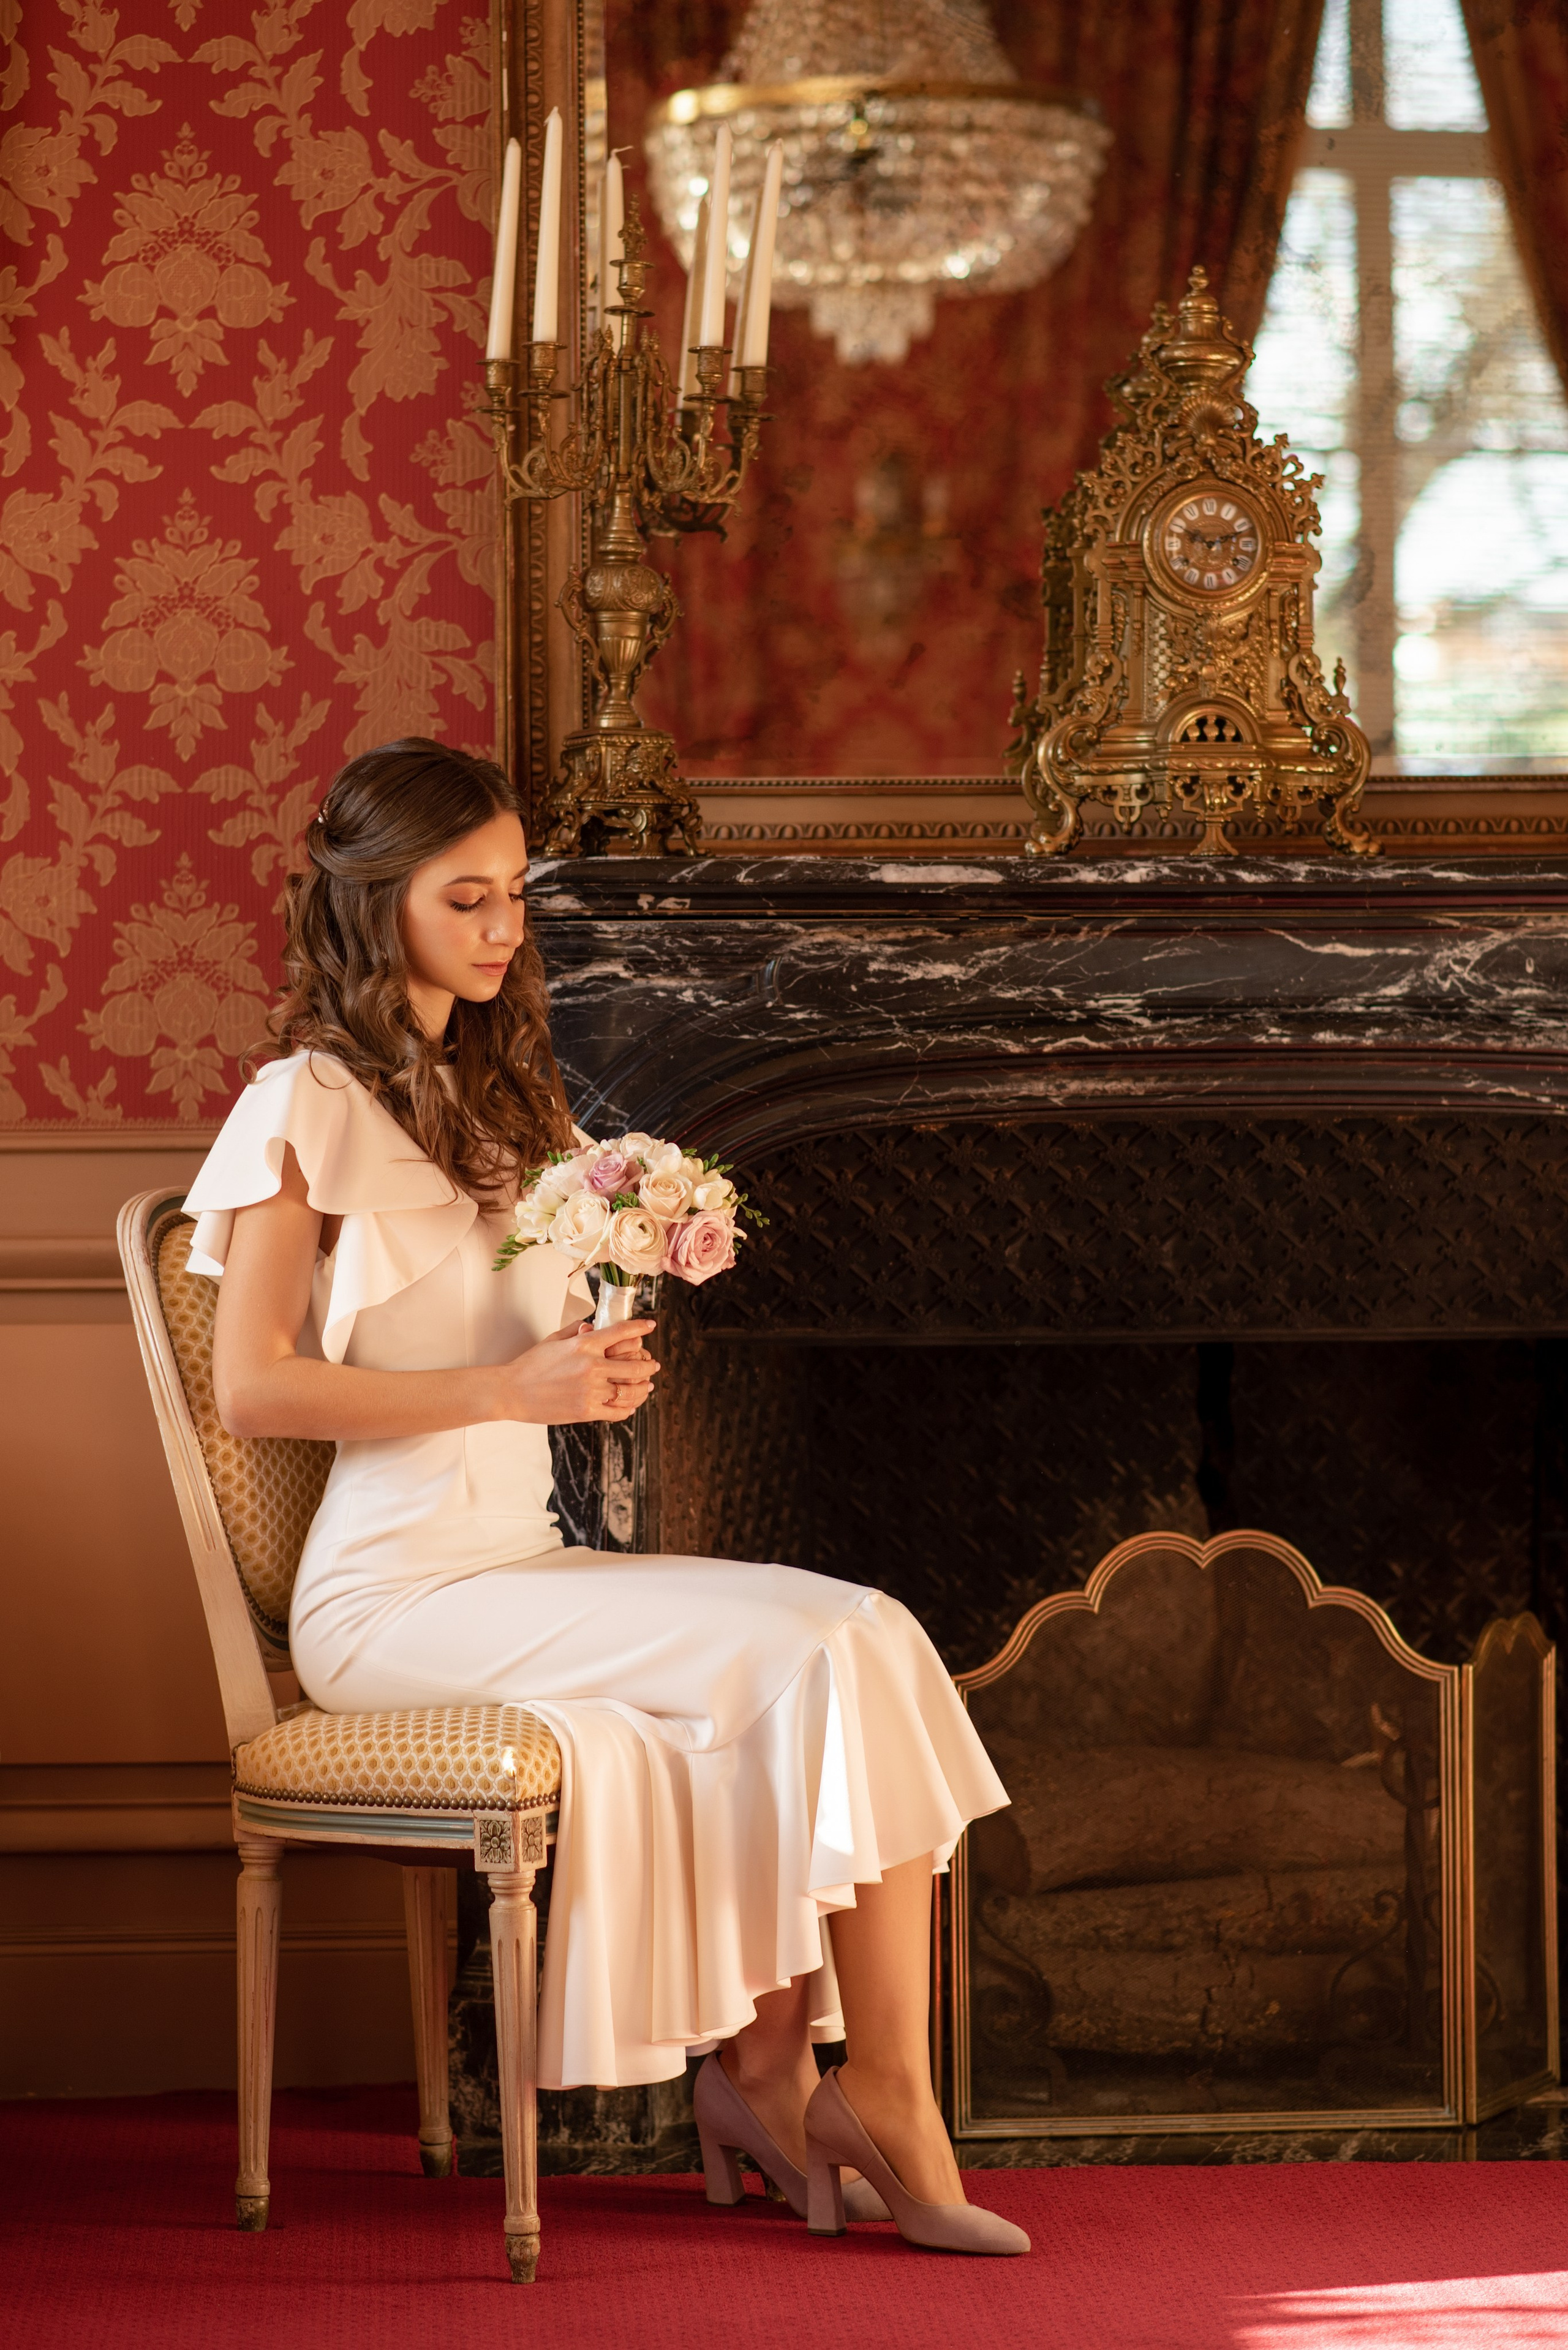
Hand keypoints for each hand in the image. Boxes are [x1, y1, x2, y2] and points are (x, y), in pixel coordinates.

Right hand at [495, 1319, 659, 1423]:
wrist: (512, 1391)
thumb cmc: (530, 1365)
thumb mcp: (553, 1339)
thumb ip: (575, 1331)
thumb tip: (592, 1326)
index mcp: (584, 1345)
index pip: (621, 1332)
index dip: (640, 1328)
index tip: (651, 1325)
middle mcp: (591, 1366)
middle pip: (634, 1366)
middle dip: (649, 1365)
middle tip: (654, 1365)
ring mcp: (590, 1390)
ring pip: (629, 1391)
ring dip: (643, 1388)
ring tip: (647, 1386)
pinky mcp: (586, 1411)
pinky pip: (617, 1411)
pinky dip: (628, 1408)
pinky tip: (630, 1405)